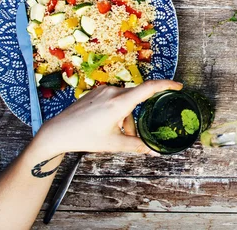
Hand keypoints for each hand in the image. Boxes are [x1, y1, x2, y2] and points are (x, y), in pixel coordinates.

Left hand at [34, 80, 182, 157]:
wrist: (57, 132)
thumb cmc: (85, 138)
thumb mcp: (113, 144)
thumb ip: (137, 146)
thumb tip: (155, 151)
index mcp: (119, 103)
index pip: (149, 88)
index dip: (166, 85)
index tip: (178, 86)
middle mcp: (113, 92)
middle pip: (136, 100)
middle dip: (136, 118)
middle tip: (130, 136)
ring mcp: (104, 90)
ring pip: (125, 101)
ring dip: (125, 116)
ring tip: (114, 134)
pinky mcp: (97, 91)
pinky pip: (114, 98)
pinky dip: (117, 111)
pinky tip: (105, 124)